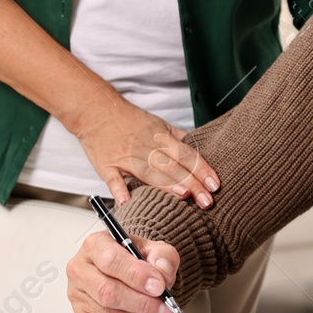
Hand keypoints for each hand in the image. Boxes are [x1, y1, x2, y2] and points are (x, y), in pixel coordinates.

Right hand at [66, 230, 184, 312]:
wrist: (126, 269)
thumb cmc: (134, 257)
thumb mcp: (153, 248)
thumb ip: (163, 255)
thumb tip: (163, 272)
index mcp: (95, 245)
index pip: (111, 261)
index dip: (136, 276)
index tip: (159, 286)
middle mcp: (81, 269)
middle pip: (107, 292)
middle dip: (142, 303)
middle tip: (166, 307)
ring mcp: (78, 295)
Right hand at [68, 95, 218, 207]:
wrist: (96, 111)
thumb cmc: (130, 120)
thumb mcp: (159, 124)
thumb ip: (179, 138)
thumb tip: (200, 148)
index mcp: (161, 138)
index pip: (187, 155)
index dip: (202, 170)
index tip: (215, 185)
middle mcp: (146, 148)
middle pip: (173, 167)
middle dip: (192, 183)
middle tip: (207, 200)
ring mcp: (126, 158)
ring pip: (149, 172)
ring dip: (165, 183)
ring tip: (181, 195)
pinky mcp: (107, 166)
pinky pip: (113, 179)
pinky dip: (119, 190)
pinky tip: (126, 201)